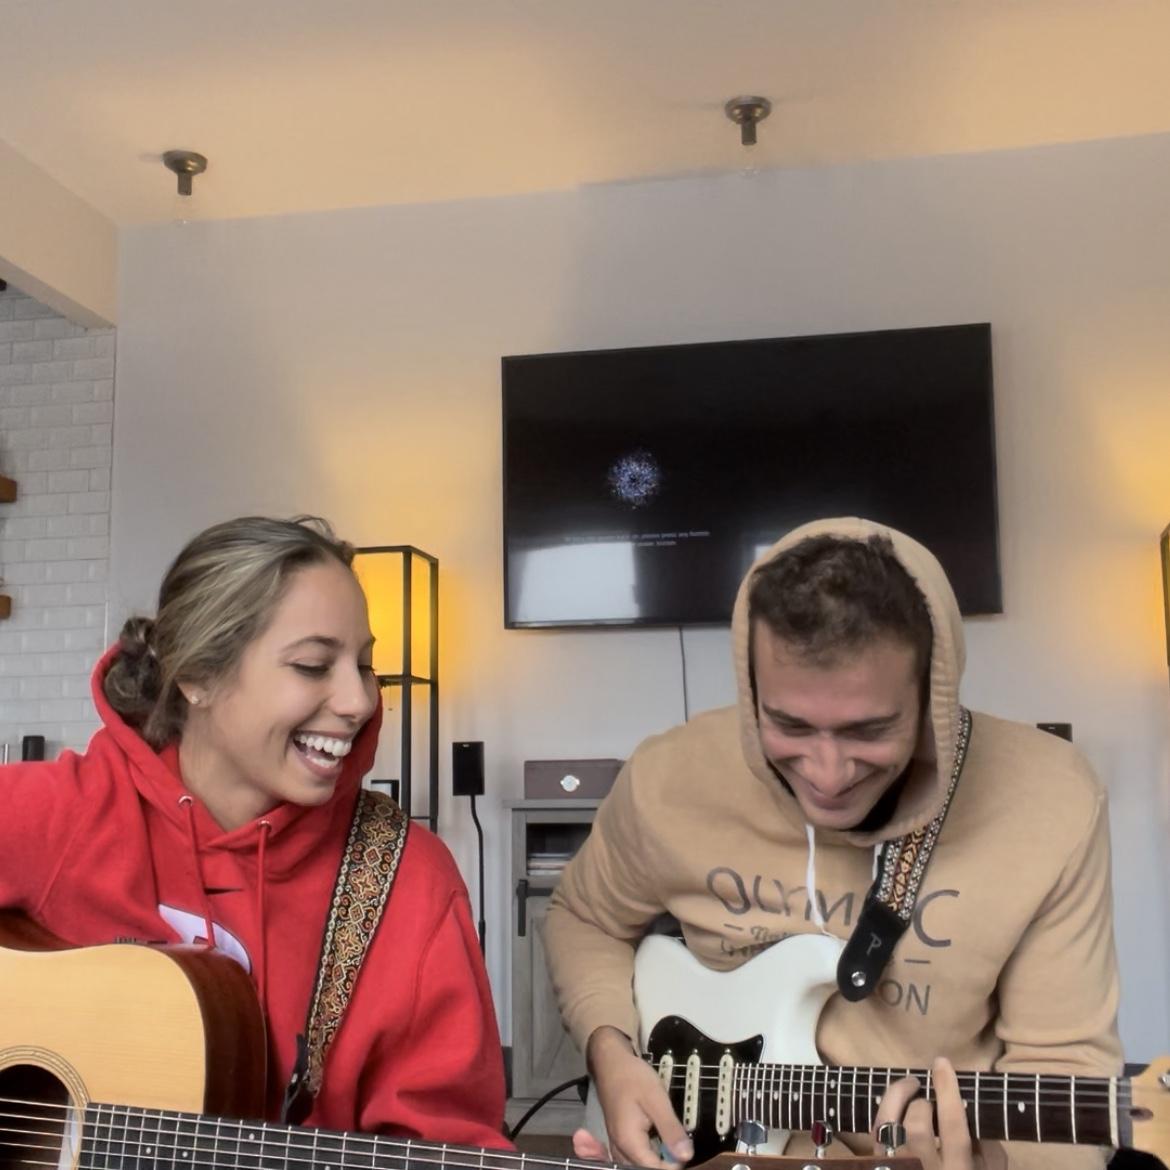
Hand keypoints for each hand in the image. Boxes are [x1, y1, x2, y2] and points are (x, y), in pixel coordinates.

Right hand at [585, 1026, 693, 1167]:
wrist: (610, 1061)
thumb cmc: (633, 1077)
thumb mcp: (657, 1100)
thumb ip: (671, 1129)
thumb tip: (687, 1155)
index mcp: (629, 1142)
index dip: (674, 1162)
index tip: (683, 1144)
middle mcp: (619, 1149)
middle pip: (645, 1169)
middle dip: (664, 1160)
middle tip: (675, 1138)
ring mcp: (616, 1144)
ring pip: (639, 1164)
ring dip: (656, 1157)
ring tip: (667, 1137)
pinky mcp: (618, 1138)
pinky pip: (633, 1157)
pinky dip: (647, 1151)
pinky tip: (656, 1136)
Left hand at [873, 1057, 1005, 1169]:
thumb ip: (990, 1155)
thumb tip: (978, 1119)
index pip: (953, 1127)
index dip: (948, 1091)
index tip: (942, 1063)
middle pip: (918, 1125)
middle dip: (923, 1102)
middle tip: (928, 1092)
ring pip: (888, 1126)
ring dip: (898, 1099)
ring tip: (911, 1086)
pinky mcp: (879, 1167)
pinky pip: (875, 1135)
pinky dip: (884, 1114)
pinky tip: (895, 1107)